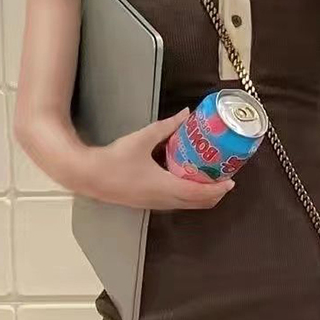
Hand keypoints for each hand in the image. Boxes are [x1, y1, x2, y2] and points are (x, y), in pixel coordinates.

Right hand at [88, 107, 235, 209]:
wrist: (88, 176)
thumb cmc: (114, 158)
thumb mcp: (142, 139)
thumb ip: (166, 127)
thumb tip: (186, 114)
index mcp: (164, 185)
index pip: (198, 193)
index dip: (217, 189)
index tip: (231, 181)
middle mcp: (163, 199)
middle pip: (197, 204)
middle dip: (215, 195)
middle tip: (226, 180)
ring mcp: (155, 204)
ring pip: (187, 205)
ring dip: (202, 197)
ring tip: (212, 181)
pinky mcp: (149, 203)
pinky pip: (176, 203)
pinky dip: (189, 197)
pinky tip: (189, 182)